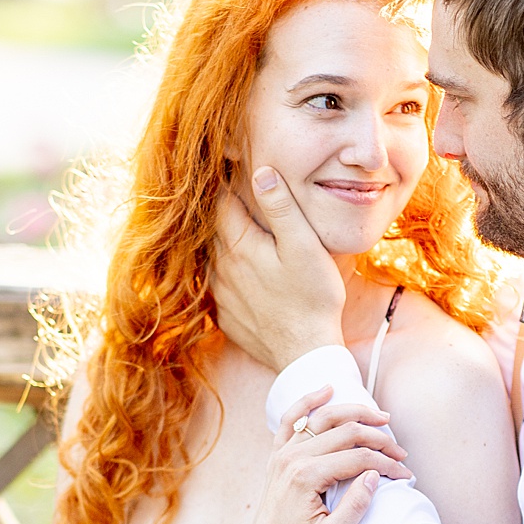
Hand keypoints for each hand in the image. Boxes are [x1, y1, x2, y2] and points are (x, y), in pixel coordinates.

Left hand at [212, 167, 345, 371]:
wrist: (305, 355)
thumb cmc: (313, 298)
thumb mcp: (304, 246)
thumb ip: (281, 208)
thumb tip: (261, 172)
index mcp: (238, 245)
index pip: (220, 202)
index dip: (224, 183)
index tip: (228, 169)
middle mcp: (220, 268)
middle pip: (211, 229)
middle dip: (220, 211)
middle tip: (232, 195)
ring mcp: (219, 294)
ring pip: (211, 257)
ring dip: (220, 243)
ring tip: (238, 233)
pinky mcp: (223, 315)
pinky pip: (216, 285)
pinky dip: (224, 273)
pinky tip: (241, 272)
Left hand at [244, 388, 410, 523]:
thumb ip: (355, 506)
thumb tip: (374, 475)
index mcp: (305, 477)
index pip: (358, 458)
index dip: (386, 464)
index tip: (405, 475)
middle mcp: (291, 459)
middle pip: (345, 433)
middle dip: (379, 440)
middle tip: (401, 453)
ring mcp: (282, 455)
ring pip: (324, 419)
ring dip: (355, 414)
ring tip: (382, 418)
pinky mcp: (278, 458)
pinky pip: (292, 420)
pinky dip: (308, 401)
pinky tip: (327, 389)